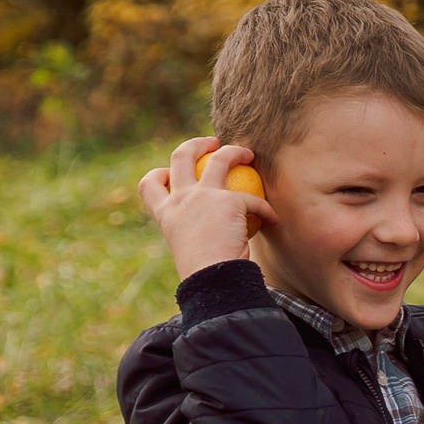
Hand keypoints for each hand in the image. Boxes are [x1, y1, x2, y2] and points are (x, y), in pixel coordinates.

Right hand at [140, 135, 274, 279]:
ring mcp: (202, 196)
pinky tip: (273, 219)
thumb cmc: (206, 275)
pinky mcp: (229, 201)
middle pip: (180, 157)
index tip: (170, 173)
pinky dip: (265, 210)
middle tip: (212, 143)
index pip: (150, 185)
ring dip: (235, 152)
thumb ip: (198, 234)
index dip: (159, 174)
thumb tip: (214, 235)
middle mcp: (180, 199)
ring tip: (248, 153)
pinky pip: (254, 200)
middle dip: (195, 143)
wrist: (214, 280)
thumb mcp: (192, 250)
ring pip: (219, 160)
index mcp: (166, 214)